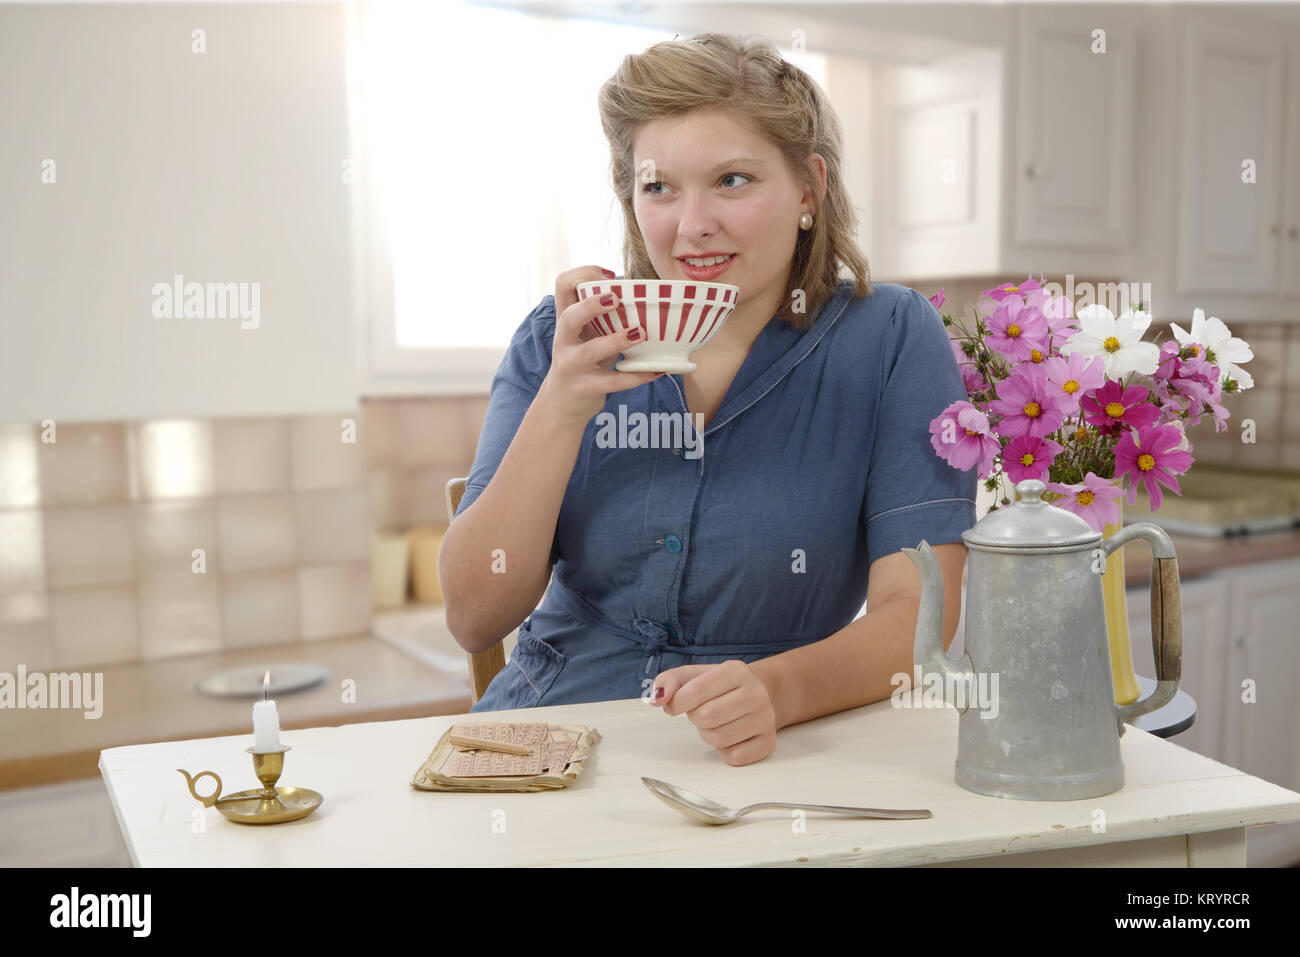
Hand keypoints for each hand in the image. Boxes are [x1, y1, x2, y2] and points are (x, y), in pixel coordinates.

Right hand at [537, 265, 663, 426]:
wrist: (562, 402)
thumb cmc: (582, 360)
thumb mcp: (587, 334)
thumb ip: (604, 315)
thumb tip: (645, 292)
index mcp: (566, 320)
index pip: (562, 285)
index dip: (583, 273)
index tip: (609, 275)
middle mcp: (564, 340)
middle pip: (570, 315)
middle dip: (592, 304)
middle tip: (616, 299)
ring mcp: (572, 365)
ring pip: (591, 350)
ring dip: (617, 340)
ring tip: (640, 332)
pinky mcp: (585, 387)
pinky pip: (613, 381)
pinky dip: (638, 375)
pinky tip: (657, 370)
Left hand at [650, 661, 777, 765]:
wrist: (759, 696)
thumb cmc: (719, 687)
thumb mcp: (694, 675)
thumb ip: (669, 681)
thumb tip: (657, 699)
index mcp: (736, 671)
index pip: (697, 690)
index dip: (677, 702)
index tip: (675, 705)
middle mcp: (756, 693)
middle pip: (707, 717)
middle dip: (696, 718)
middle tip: (702, 712)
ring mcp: (765, 719)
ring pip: (719, 739)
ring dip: (708, 734)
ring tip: (716, 723)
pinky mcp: (768, 743)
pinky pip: (733, 758)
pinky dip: (723, 751)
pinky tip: (730, 736)